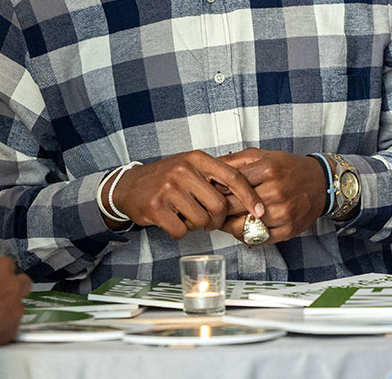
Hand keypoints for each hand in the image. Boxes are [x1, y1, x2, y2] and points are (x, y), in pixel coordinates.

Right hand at [109, 150, 264, 239]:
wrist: (131, 186)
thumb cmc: (168, 178)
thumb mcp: (191, 166)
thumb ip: (216, 174)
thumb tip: (253, 187)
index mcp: (196, 159)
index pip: (232, 177)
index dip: (249, 196)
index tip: (260, 211)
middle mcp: (182, 170)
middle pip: (219, 204)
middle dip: (218, 219)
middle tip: (210, 220)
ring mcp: (168, 189)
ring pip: (201, 220)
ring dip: (197, 225)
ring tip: (186, 216)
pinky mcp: (156, 207)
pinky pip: (182, 230)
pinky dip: (180, 232)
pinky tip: (173, 221)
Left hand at [218, 149, 325, 244]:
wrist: (320, 182)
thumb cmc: (288, 168)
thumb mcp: (262, 155)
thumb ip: (235, 160)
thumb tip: (210, 164)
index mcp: (268, 169)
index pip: (230, 183)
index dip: (216, 189)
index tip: (208, 193)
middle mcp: (276, 191)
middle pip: (234, 206)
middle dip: (218, 209)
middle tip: (210, 209)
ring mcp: (283, 212)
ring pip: (243, 225)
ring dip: (229, 225)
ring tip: (223, 220)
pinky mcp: (288, 229)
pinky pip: (258, 238)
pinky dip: (245, 236)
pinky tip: (241, 228)